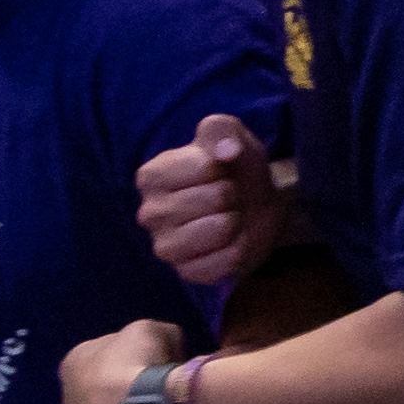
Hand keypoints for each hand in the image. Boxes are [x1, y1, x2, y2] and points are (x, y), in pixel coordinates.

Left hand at [58, 318, 188, 403]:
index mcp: (72, 360)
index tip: (155, 356)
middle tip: (155, 381)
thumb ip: (156, 334)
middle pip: (103, 382)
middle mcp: (68, 393)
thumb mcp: (153, 330)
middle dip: (125, 381)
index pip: (104, 351)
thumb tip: (167, 345)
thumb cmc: (139, 365)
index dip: (133, 351)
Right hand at [136, 109, 293, 286]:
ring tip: (228, 218)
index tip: (219, 171)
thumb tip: (226, 151)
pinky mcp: (186, 272)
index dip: (224, 167)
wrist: (254, 206)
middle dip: (233, 195)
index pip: (205, 168)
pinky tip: (230, 242)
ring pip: (220, 229)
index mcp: (150, 176)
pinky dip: (237, 251)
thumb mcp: (230, 136)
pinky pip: (223, 262)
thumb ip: (223, 131)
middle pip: (216, 198)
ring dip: (237, 222)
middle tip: (227, 198)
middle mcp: (149, 213)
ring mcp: (165, 247)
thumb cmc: (233, 169)